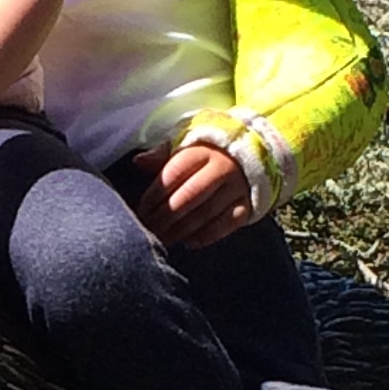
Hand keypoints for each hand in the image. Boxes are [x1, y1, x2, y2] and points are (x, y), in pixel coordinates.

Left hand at [132, 139, 256, 249]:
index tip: (142, 211)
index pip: (174, 173)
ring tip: (163, 239)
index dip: (155, 195)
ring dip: (181, 230)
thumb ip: (161, 156)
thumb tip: (138, 161)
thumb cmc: (206, 156)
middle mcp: (222, 168)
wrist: (250, 157)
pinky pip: (225, 225)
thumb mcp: (185, 147)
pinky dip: (205, 236)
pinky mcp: (247, 205)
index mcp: (202, 151)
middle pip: (189, 196)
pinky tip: (188, 242)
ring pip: (205, 213)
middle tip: (149, 230)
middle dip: (165, 216)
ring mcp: (236, 188)